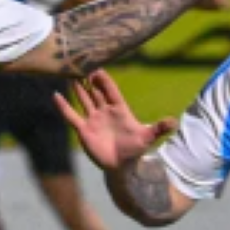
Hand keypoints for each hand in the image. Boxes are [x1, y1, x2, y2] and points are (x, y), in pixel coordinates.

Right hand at [53, 72, 176, 171]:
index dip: (104, 80)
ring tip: (67, 73)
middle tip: (80, 63)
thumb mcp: (147, 137)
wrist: (121, 166)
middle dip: (88, 78)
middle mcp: (104, 110)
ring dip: (76, 87)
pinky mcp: (83, 129)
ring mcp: (93, 118)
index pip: (110, 90)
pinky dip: (63, 106)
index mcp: (119, 108)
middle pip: (94, 91)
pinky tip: (56, 95)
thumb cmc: (135, 150)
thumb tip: (174, 122)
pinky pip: (71, 116)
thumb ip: (159, 128)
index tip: (97, 68)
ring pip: (83, 99)